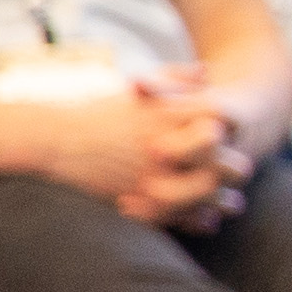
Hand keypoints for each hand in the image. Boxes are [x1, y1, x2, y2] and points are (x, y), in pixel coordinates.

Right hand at [41, 83, 241, 223]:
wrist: (54, 139)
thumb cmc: (97, 112)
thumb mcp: (137, 87)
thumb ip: (175, 78)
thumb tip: (207, 71)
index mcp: (170, 116)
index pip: (224, 127)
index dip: (233, 133)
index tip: (232, 137)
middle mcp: (169, 147)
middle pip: (225, 164)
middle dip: (233, 168)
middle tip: (237, 172)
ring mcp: (156, 176)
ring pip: (210, 195)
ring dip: (224, 200)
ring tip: (232, 203)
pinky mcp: (143, 201)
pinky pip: (183, 216)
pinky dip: (199, 220)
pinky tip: (207, 220)